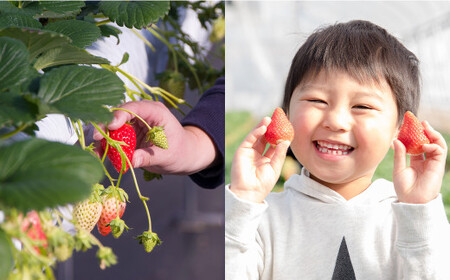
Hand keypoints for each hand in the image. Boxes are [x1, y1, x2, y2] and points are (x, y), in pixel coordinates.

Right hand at [93, 100, 216, 174]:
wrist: (185, 155)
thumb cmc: (181, 152)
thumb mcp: (167, 156)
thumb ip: (149, 157)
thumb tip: (131, 160)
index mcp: (155, 112)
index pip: (134, 107)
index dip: (120, 115)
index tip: (111, 127)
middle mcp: (142, 114)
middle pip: (118, 115)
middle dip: (106, 126)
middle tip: (96, 139)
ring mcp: (134, 124)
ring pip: (112, 127)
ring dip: (103, 138)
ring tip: (96, 151)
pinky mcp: (129, 135)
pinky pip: (114, 138)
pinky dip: (107, 146)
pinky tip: (100, 155)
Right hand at [230, 117, 290, 202]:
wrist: (250, 192)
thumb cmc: (263, 183)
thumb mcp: (275, 167)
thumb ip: (280, 154)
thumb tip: (286, 141)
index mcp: (267, 159)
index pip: (274, 144)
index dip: (279, 135)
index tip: (286, 127)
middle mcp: (258, 154)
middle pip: (265, 138)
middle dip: (271, 128)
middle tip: (277, 119)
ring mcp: (250, 152)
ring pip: (257, 136)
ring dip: (263, 127)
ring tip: (269, 119)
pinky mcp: (242, 150)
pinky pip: (250, 139)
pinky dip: (256, 132)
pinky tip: (263, 127)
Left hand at [393, 121, 447, 203]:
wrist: (411, 201)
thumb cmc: (404, 188)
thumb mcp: (399, 169)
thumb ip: (399, 155)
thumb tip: (396, 140)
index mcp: (416, 161)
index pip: (417, 144)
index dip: (414, 135)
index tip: (407, 125)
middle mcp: (426, 161)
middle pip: (429, 142)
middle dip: (426, 131)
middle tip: (419, 122)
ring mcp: (433, 163)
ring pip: (438, 144)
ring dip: (432, 134)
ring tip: (425, 126)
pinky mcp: (438, 166)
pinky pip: (440, 151)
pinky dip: (433, 145)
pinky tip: (424, 145)